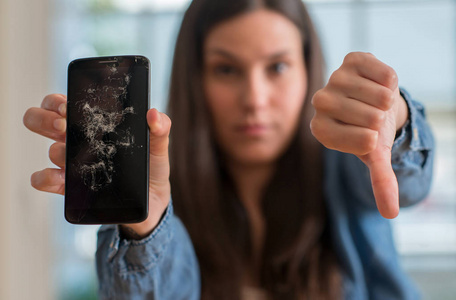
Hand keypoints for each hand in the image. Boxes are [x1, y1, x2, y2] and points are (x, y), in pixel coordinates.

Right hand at [23, 94, 171, 236]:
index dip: (58, 101)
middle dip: (45, 119)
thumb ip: (160, 127)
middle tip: (64, 127)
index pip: (64, 104)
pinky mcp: (71, 189)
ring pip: (49, 149)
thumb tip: (153, 113)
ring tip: (75, 157)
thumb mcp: (158, 145)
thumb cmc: (152, 167)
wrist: (153, 201)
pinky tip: (60, 178)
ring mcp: (72, 165)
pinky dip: (45, 177)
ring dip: (58, 151)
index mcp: (95, 125)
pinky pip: (44, 180)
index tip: (69, 106)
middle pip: (43, 120)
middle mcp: (78, 141)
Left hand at [310, 52, 407, 218]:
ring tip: (377, 102)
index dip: (372, 139)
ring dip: (388, 102)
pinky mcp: (351, 60)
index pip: (359, 141)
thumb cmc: (369, 132)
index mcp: (320, 130)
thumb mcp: (373, 156)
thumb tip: (391, 213)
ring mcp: (334, 79)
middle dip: (382, 120)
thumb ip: (379, 181)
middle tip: (373, 117)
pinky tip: (380, 84)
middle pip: (371, 118)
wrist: (373, 102)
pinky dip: (392, 82)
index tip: (369, 136)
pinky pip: (384, 73)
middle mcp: (320, 103)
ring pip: (379, 96)